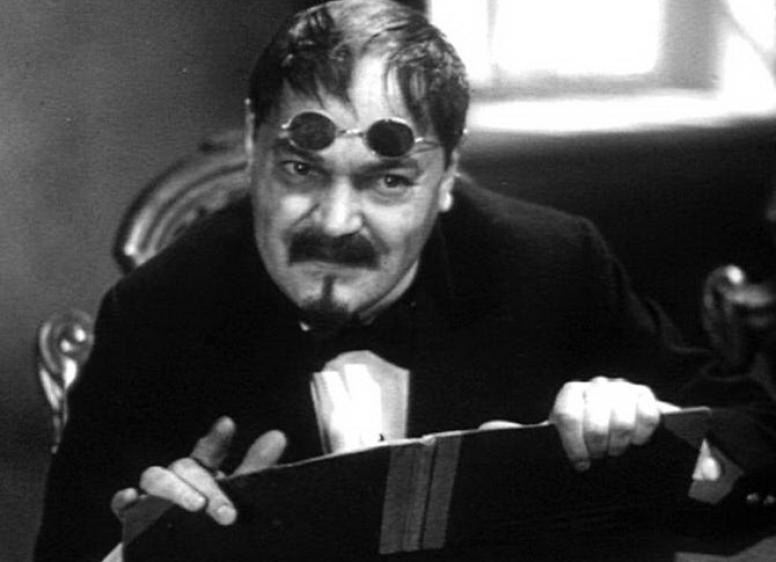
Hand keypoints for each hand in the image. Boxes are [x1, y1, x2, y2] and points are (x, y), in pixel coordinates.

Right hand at [110, 417, 286, 524]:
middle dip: (208, 488)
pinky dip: (124, 500)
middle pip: (186, 468)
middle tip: (229, 515)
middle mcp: (178, 481)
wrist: (181, 561)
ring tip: (196, 507)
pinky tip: (131, 499)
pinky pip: (121, 505)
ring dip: (175, 490)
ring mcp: (152, 499)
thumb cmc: (211, 530)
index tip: (228, 425)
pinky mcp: (132, 522)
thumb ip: (254, 471)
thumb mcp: (236, 499)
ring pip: (154, 477)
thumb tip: (278, 435)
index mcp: (204, 475)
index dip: (217, 439)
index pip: (209, 451)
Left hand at [549, 376, 672, 470]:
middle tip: (599, 458)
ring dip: (619, 444)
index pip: (568, 417)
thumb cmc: (583, 434)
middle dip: (597, 448)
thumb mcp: (563, 433)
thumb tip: (523, 438)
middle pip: (595, 425)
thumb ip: (546, 436)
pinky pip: (647, 416)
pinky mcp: (644, 395)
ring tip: (615, 452)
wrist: (612, 424)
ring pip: (621, 423)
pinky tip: (636, 442)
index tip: (580, 464)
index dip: (574, 445)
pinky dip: (642, 435)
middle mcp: (596, 386)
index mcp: (571, 393)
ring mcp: (621, 388)